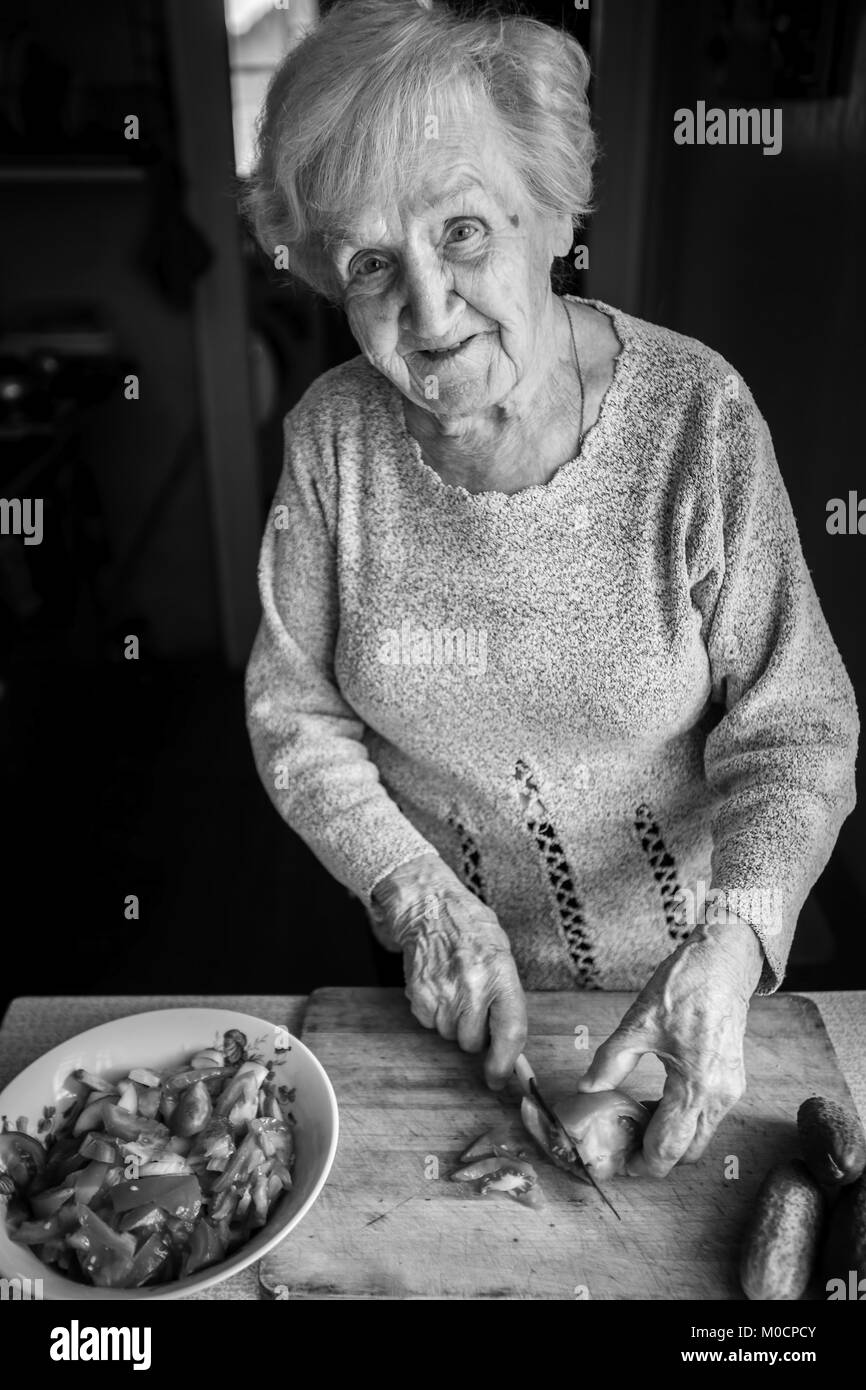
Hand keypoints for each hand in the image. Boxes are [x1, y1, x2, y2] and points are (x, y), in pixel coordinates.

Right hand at [371, 854, 527, 1089]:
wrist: (429, 906)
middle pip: (474, 1042)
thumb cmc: (470, 927)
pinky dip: (434, 1013)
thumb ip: (507, 996)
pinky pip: (429, 1023)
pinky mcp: (419, 995)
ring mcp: (443, 992)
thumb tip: (509, 1040)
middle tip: (473, 1005)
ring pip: (450, 1035)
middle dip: (475, 1033)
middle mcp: (472, 987)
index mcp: (501, 975)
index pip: (510, 1032)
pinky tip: (438, 986)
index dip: (505, 1063)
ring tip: (454, 989)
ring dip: (453, 1022)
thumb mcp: (502, 954)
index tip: (498, 1078)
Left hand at [576, 918, 764, 1175]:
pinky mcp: (733, 1081)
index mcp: (696, 1086)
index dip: (642, 1164)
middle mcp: (719, 1096)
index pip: (668, 1148)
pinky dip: (683, 1120)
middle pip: (688, 1152)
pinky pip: (707, 1117)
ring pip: (700, 1137)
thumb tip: (585, 1090)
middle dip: (656, 1156)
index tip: (619, 1162)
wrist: (721, 963)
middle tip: (623, 1143)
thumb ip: (610, 1063)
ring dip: (670, 1138)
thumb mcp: (637, 1024)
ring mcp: (731, 1090)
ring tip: (635, 1120)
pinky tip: (657, 1101)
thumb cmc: (682, 987)